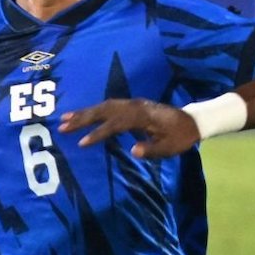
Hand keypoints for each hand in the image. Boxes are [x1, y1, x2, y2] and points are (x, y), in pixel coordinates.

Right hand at [59, 99, 199, 158]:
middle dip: (82, 118)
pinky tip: (84, 115)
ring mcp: (134, 104)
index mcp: (143, 116)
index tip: (82, 143)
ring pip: (105, 105)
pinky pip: (110, 105)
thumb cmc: (181, 136)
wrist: (193, 121)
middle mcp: (136, 106)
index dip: (98, 133)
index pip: (115, 124)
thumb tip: (134, 151)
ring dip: (85, 112)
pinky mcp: (134, 105)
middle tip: (62, 127)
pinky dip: (95, 109)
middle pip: (105, 110)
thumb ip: (152, 149)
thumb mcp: (170, 147)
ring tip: (65, 120)